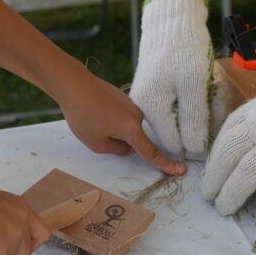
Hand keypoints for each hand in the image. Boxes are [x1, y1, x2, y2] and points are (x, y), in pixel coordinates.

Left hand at [58, 71, 186, 175]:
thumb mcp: (96, 144)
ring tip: (93, 118)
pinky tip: (96, 109)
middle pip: (133, 139)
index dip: (165, 164)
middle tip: (95, 129)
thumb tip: (128, 145)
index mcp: (132, 129)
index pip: (150, 152)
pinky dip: (111, 118)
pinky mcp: (124, 97)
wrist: (74, 84)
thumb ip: (117, 150)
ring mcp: (132, 104)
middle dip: (118, 141)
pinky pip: (122, 116)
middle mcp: (137, 116)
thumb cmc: (83, 116)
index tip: (181, 170)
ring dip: (114, 129)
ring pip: (127, 128)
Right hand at [129, 0, 213, 160]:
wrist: (172, 18)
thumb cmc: (184, 49)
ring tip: (208, 95)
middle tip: (213, 106)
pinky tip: (198, 89)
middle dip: (196, 125)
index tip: (212, 131)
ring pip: (174, 119)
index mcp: (151, 108)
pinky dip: (188, 102)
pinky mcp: (151, 88)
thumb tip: (195, 150)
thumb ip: (194, 121)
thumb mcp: (195, 86)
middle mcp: (143, 106)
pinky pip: (172, 105)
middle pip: (173, 132)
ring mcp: (145, 97)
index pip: (172, 143)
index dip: (193, 144)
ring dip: (194, 113)